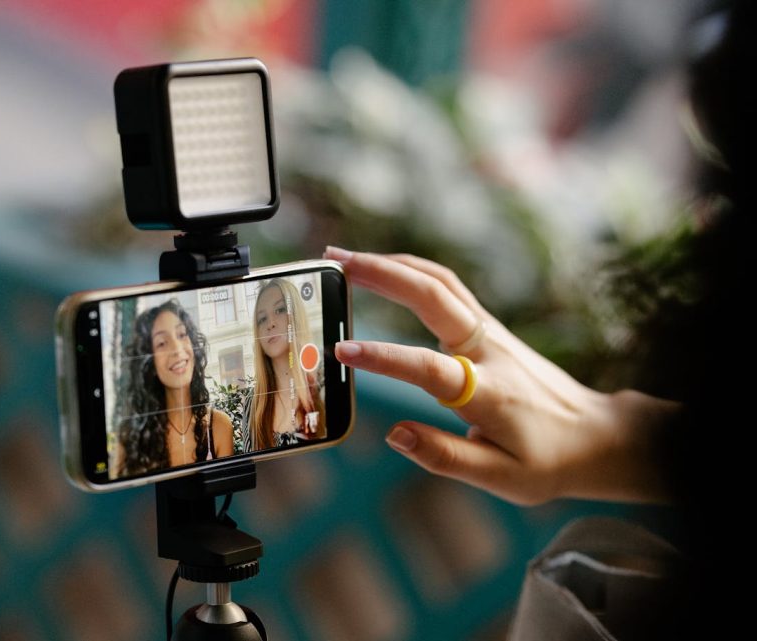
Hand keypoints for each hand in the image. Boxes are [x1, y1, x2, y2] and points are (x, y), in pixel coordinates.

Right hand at [325, 246, 677, 504]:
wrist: (596, 434)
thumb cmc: (548, 460)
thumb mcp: (501, 476)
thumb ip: (444, 456)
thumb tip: (395, 434)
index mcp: (488, 391)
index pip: (428, 368)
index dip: (383, 357)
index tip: (341, 350)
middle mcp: (488, 349)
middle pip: (434, 295)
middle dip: (381, 273)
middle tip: (334, 264)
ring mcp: (490, 332)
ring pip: (439, 281)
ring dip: (391, 264)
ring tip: (345, 259)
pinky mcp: (488, 327)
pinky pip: (445, 287)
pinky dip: (409, 271)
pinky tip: (382, 270)